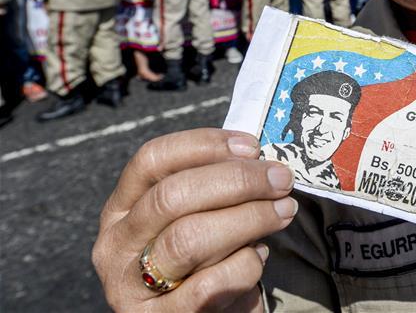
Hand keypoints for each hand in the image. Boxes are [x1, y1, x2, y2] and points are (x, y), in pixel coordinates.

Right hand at [92, 129, 297, 311]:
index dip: (204, 145)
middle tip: (281, 179)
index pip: (152, 159)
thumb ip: (215, 190)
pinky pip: (208, 286)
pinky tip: (259, 257)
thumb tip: (261, 161)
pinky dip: (243, 266)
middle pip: (172, 195)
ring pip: (188, 238)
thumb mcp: (198, 218)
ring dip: (248, 218)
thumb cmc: (204, 262)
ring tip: (283, 212)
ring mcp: (131, 286)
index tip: (252, 146)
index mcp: (122, 208)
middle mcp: (117, 244)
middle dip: (237, 181)